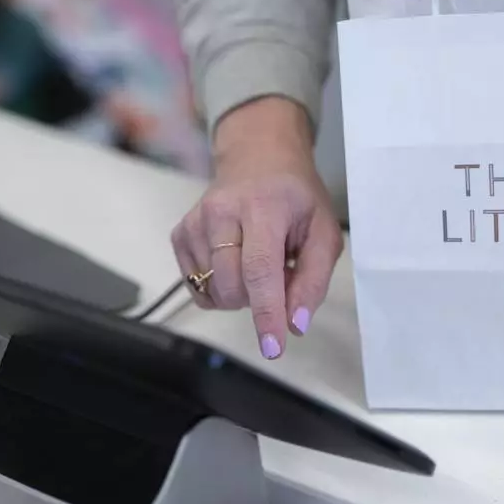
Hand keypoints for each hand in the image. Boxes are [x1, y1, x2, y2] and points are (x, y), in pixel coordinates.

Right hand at [171, 97, 343, 359]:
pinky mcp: (180, 233)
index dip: (267, 313)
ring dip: (239, 294)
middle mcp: (221, 212)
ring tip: (256, 262)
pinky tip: (233, 263)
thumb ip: (314, 279)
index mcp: (263, 208)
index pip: (260, 270)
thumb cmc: (296, 197)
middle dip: (258, 300)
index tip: (273, 347)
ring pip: (212, 291)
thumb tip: (295, 324)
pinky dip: (218, 288)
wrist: (258, 155)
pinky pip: (196, 287)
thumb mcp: (323, 232)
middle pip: (232, 287)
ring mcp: (194, 222)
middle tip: (279, 274)